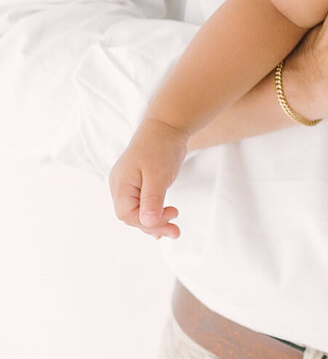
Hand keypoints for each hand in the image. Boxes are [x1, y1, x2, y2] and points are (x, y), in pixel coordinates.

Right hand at [109, 117, 187, 238]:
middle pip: (131, 216)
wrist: (166, 127)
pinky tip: (163, 224)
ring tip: (174, 231)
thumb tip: (147, 223)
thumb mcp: (158, 175)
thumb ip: (152, 199)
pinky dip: (152, 215)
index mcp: (120, 184)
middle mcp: (120, 186)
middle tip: (176, 231)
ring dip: (155, 223)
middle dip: (153, 225)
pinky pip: (141, 206)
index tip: (170, 216)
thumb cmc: (160, 147)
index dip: (147, 222)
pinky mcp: (138, 185)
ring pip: (137, 213)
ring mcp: (127, 186)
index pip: (127, 214)